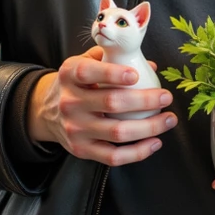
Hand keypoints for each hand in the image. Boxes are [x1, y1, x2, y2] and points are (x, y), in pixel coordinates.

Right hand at [26, 47, 174, 165]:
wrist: (45, 111)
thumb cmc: (76, 84)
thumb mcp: (84, 62)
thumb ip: (113, 58)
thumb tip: (151, 67)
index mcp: (69, 75)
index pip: (88, 72)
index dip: (113, 74)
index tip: (136, 75)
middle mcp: (70, 102)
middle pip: (111, 103)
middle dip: (145, 101)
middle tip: (166, 97)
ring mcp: (75, 129)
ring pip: (118, 132)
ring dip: (149, 127)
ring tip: (168, 119)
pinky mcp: (81, 150)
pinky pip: (114, 157)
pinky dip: (138, 152)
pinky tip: (155, 142)